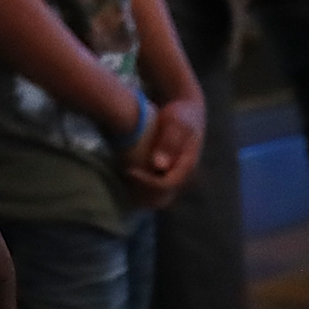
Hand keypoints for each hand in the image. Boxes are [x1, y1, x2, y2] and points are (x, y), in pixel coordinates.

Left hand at [118, 91, 204, 207]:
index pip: (167, 185)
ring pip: (158, 197)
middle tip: (122, 178)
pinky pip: (153, 188)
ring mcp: (175, 174)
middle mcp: (182, 174)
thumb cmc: (179, 114)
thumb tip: (159, 166)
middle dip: (142, 193)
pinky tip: (124, 174)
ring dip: (139, 193)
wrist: (187, 111)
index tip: (128, 171)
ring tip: (121, 178)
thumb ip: (168, 142)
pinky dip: (140, 187)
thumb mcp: (175, 123)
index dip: (147, 182)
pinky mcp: (166, 172)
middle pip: (163, 197)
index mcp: (187, 165)